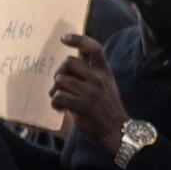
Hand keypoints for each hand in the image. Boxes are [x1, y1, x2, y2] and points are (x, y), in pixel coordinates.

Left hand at [51, 34, 127, 152]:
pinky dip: (55, 103)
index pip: (94, 48)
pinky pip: (58, 97)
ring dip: (55, 91)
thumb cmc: (106, 108)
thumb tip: (67, 64)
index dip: (78, 39)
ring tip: (60, 99)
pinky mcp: (82, 105)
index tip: (64, 38)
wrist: (116, 131)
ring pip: (60, 80)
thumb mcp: (105, 86)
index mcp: (105, 72)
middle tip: (60, 84)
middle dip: (59, 72)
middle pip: (69, 62)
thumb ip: (90, 74)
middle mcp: (98, 79)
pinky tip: (61, 109)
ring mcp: (91, 92)